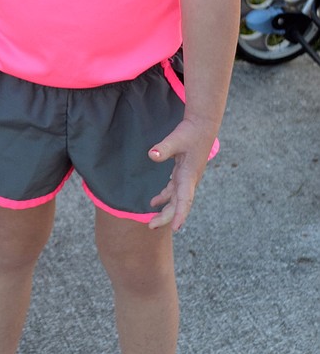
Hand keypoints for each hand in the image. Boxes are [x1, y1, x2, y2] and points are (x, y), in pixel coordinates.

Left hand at [147, 117, 216, 231]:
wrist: (202, 125)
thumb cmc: (191, 132)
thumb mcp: (176, 139)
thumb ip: (164, 148)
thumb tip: (152, 155)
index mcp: (189, 176)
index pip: (185, 200)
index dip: (180, 214)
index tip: (176, 228)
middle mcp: (189, 180)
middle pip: (179, 204)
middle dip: (166, 217)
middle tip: (151, 226)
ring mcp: (187, 178)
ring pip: (176, 200)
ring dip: (165, 210)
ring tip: (151, 222)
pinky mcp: (183, 173)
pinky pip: (173, 191)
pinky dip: (164, 197)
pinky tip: (154, 202)